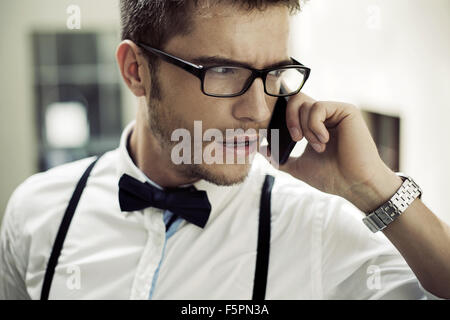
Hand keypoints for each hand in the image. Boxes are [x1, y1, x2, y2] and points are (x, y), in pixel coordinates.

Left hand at [266, 92, 402, 212]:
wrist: (354, 184)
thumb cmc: (331, 177)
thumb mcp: (299, 167)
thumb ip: (280, 158)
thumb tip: (260, 149)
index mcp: (313, 125)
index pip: (291, 108)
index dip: (281, 117)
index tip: (278, 135)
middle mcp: (325, 116)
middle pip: (296, 99)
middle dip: (289, 119)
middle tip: (296, 139)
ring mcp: (336, 112)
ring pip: (306, 105)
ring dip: (306, 129)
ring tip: (319, 147)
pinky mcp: (346, 110)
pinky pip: (318, 107)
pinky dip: (315, 126)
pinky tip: (325, 140)